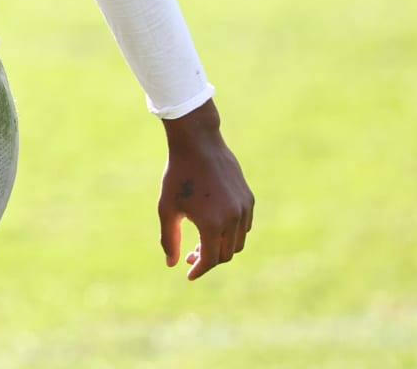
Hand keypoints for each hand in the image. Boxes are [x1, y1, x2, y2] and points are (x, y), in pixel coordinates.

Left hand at [157, 101, 254, 281]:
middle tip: (190, 255)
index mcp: (212, 223)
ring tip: (202, 243)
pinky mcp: (248, 198)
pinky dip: (232, 234)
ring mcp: (244, 208)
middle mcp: (233, 218)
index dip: (199, 270)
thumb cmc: (178, 175)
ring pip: (238, 242)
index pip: (210, 260)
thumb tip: (172, 264)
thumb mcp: (167, 208)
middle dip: (209, 260)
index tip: (188, 274)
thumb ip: (169, 239)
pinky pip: (245, 226)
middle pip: (226, 254)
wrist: (198, 143)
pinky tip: (215, 228)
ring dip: (222, 248)